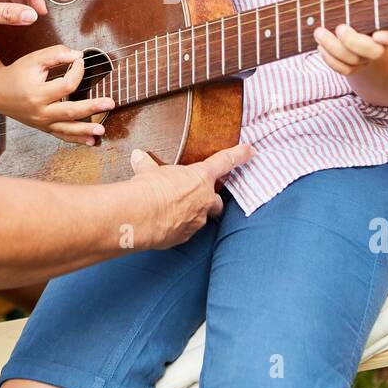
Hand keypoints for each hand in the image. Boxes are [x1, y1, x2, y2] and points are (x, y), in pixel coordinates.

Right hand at [0, 44, 114, 144]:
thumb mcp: (33, 60)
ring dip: (86, 130)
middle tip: (110, 103)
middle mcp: (40, 111)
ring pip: (67, 129)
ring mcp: (42, 122)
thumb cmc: (16, 74)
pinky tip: (90, 141)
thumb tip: (78, 55)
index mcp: (37, 93)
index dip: (78, 71)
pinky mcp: (44, 127)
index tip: (80, 62)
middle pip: (70, 111)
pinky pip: (61, 135)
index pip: (66, 85)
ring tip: (102, 130)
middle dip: (92, 107)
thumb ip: (55, 54)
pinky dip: (76, 139)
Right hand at [130, 144, 251, 249]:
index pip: (224, 162)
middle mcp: (204, 200)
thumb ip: (147, 165)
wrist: (140, 216)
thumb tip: (137, 155)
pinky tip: (163, 223)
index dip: (239, 155)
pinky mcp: (184, 236)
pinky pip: (185, 231)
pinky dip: (177, 227)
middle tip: (200, 197)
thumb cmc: (149, 188)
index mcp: (200, 177)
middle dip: (212, 200)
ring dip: (192, 214)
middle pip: (217, 201)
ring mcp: (196, 221)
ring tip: (173, 211)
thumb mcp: (148, 172)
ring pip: (201, 218)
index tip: (250, 151)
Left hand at [313, 0, 387, 75]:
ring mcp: (368, 56)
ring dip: (335, 49)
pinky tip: (320, 45)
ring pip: (356, 62)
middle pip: (376, 52)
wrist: (344, 13)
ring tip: (319, 32)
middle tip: (339, 27)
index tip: (378, 35)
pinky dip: (330, 60)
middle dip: (355, 43)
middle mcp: (383, 43)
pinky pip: (345, 70)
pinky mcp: (354, 65)